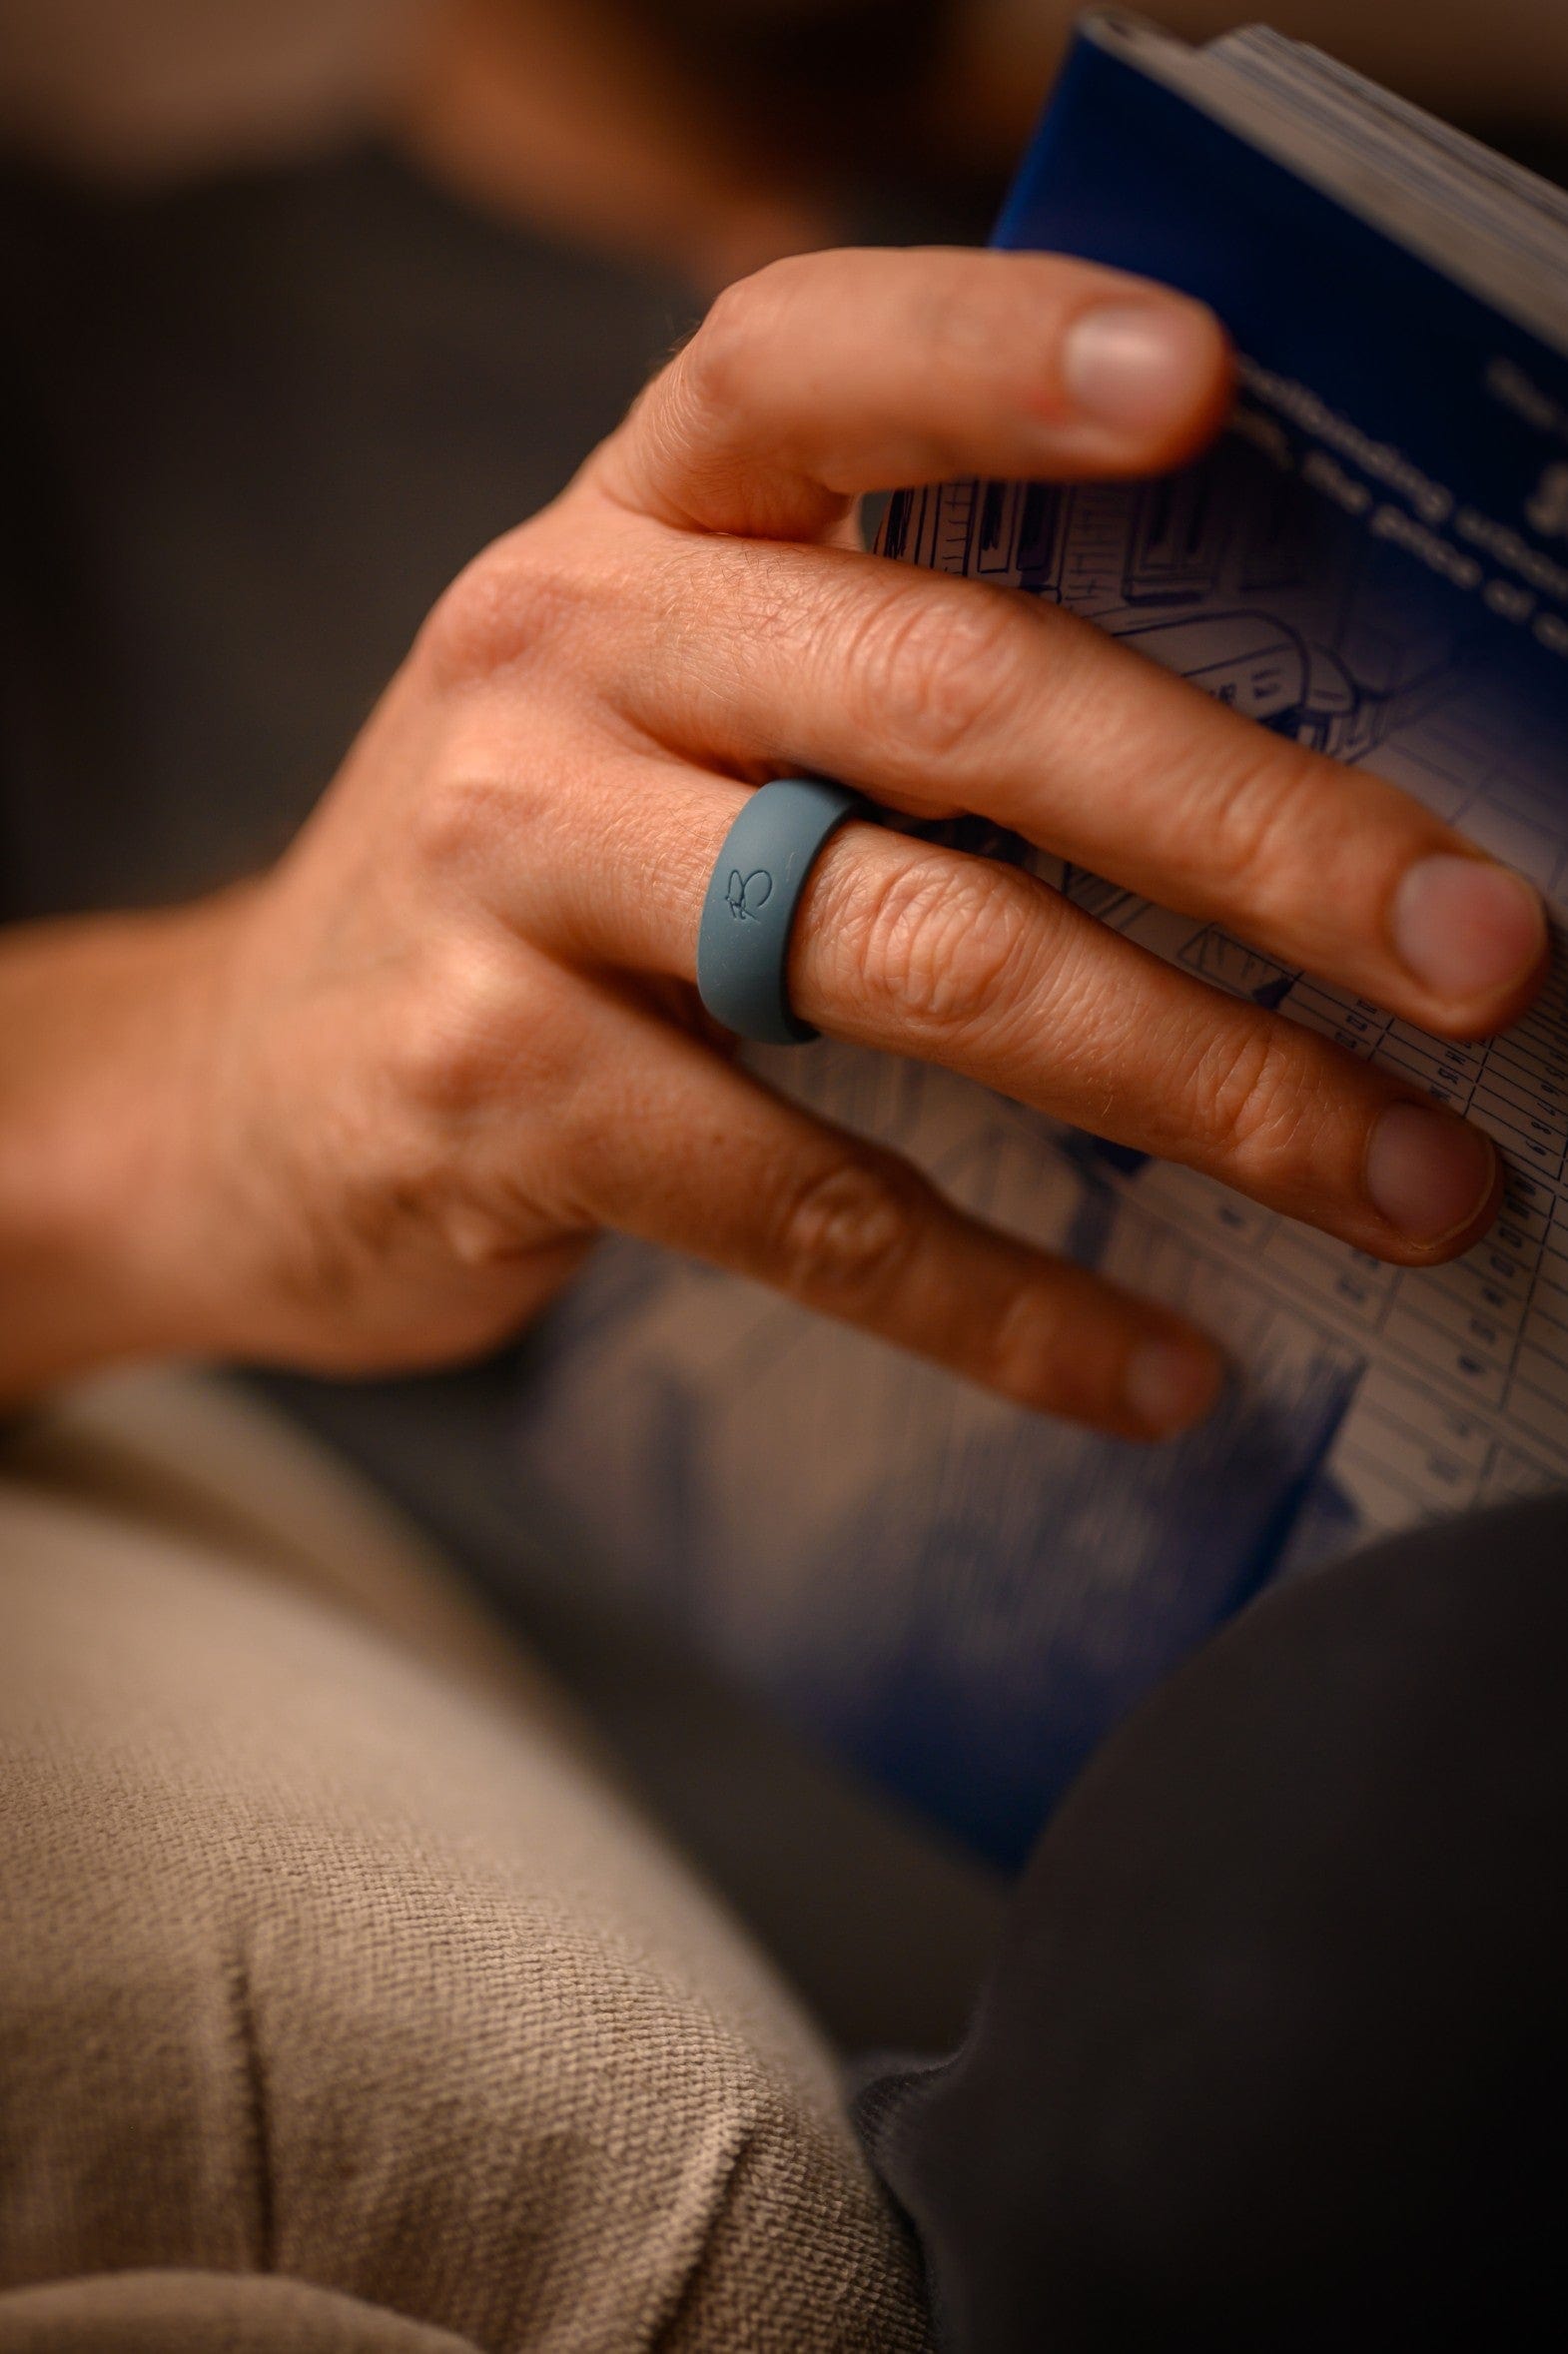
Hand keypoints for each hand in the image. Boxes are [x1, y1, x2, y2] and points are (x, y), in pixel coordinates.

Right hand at [156, 250, 1544, 1437]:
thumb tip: (1254, 770)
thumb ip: (869, 680)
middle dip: (1254, 830)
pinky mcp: (489, 1091)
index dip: (1002, 356)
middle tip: (1480, 949)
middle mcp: (556, 655)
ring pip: (911, 960)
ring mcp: (508, 873)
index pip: (805, 364)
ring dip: (1198, 1081)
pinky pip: (804, 1202)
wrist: (237, 1084)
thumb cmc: (530, 883)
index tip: (1219, 391)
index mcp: (625, 526)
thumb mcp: (657, 710)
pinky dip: (1006, 1300)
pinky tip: (1155, 1361)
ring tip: (1401, 1184)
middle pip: (951, 699)